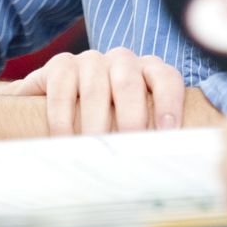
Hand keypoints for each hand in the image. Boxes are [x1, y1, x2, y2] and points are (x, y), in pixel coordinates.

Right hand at [5, 48, 183, 135]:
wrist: (57, 102)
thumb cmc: (107, 119)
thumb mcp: (132, 123)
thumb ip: (149, 134)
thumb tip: (165, 166)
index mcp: (148, 70)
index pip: (166, 79)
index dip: (169, 103)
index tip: (168, 132)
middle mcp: (122, 60)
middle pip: (129, 84)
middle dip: (130, 117)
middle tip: (127, 149)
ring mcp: (90, 60)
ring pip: (95, 88)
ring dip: (94, 123)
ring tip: (94, 151)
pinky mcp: (60, 65)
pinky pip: (62, 88)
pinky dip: (62, 118)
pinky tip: (63, 140)